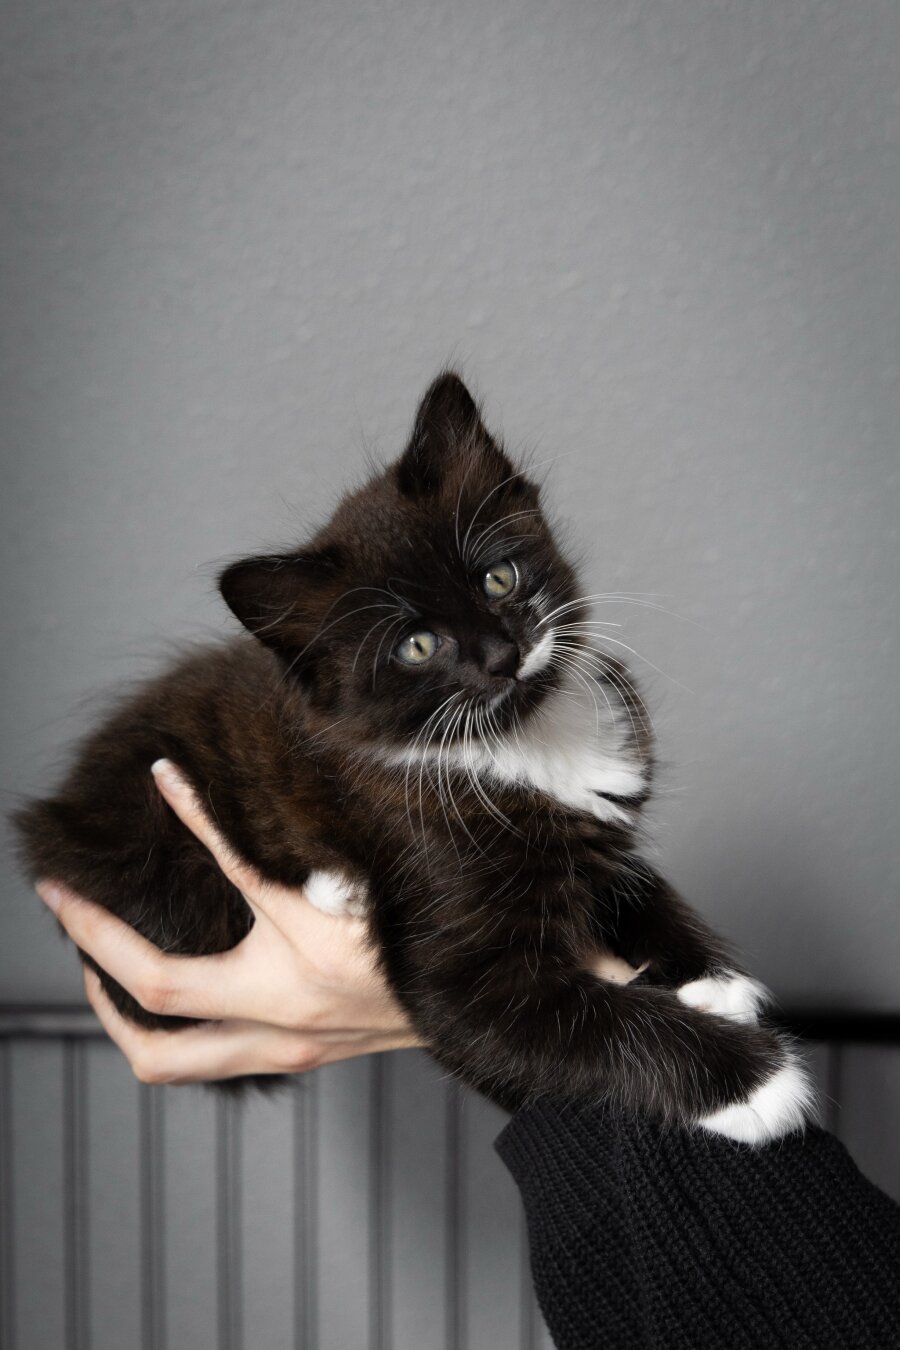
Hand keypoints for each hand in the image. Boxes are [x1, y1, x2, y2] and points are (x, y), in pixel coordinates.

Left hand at [36, 760, 419, 1083]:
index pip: (231, 874)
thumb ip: (297, 838)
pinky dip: (166, 1030)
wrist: (489, 1008)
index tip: (157, 781)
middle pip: (154, 1008)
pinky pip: (202, 1062)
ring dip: (118, 1013)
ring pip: (166, 1061)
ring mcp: (285, 1049)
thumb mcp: (366, 880)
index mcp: (309, 962)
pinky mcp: (294, 1058)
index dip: (187, 820)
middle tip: (70, 906)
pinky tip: (166, 992)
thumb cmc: (434, 936)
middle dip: (95, 953)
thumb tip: (247, 782)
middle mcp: (286, 1018)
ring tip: (99, 963)